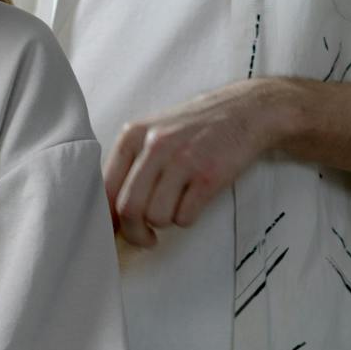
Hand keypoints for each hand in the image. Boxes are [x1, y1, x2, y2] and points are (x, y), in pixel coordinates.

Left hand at [105, 80, 289, 248]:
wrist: (244, 111)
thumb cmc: (195, 127)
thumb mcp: (154, 133)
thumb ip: (130, 166)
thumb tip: (111, 213)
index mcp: (133, 135)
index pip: (106, 187)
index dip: (107, 219)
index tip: (114, 232)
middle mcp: (154, 145)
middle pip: (129, 208)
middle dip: (135, 233)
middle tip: (146, 238)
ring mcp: (182, 160)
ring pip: (157, 217)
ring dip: (166, 223)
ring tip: (176, 206)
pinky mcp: (208, 176)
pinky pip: (185, 218)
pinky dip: (187, 218)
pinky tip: (194, 201)